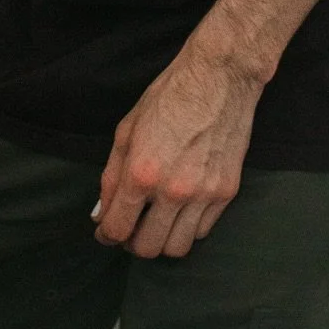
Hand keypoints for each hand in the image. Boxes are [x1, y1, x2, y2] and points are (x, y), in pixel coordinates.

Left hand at [95, 44, 262, 258]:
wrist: (218, 80)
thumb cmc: (167, 98)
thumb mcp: (126, 131)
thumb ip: (111, 176)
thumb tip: (101, 214)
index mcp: (142, 172)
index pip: (118, 228)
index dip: (106, 235)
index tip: (104, 231)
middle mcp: (173, 191)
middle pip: (148, 248)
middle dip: (132, 243)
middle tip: (128, 227)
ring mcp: (204, 195)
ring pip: (178, 247)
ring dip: (160, 241)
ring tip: (153, 223)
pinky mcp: (227, 194)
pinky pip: (202, 232)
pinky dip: (186, 229)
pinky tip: (178, 210)